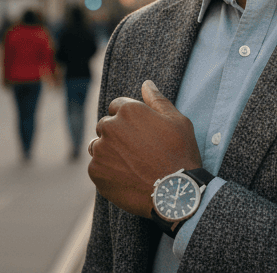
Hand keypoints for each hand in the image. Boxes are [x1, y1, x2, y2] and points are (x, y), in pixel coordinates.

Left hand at [88, 80, 201, 218]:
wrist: (175, 193)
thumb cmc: (180, 154)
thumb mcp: (177, 121)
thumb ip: (158, 100)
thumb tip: (146, 84)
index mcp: (129, 110)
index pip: (117, 106)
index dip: (129, 119)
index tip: (139, 132)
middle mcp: (110, 127)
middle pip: (106, 125)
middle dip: (117, 134)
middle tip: (137, 151)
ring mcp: (101, 150)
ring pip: (98, 146)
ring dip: (109, 151)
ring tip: (130, 165)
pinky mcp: (96, 172)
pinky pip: (96, 167)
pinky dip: (107, 171)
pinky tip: (126, 177)